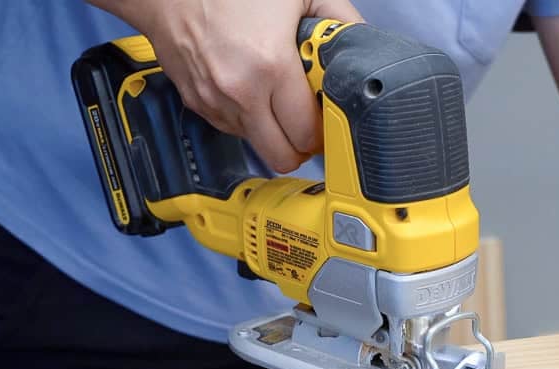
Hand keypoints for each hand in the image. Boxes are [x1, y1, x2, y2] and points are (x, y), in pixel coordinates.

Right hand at [100, 0, 362, 173]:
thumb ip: (339, 21)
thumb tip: (362, 48)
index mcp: (270, 68)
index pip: (307, 134)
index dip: (323, 131)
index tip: (326, 118)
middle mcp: (240, 93)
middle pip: (281, 158)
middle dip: (299, 145)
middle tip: (306, 120)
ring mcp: (214, 103)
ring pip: (256, 145)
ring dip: (271, 129)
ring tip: (274, 92)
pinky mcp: (197, 104)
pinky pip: (231, 129)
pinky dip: (246, 116)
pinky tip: (249, 86)